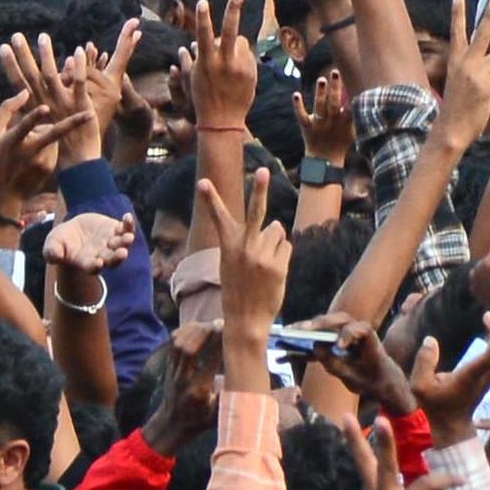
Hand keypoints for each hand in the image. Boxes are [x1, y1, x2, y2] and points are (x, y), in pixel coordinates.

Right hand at [208, 172, 292, 347]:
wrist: (246, 319)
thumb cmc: (239, 289)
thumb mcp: (233, 263)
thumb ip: (251, 241)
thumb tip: (277, 224)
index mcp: (229, 246)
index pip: (219, 218)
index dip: (211, 199)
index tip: (203, 182)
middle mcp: (245, 248)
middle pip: (256, 212)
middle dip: (259, 189)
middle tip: (263, 170)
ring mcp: (262, 256)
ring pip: (277, 231)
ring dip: (274, 243)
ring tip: (263, 265)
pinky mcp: (278, 265)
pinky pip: (286, 247)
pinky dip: (283, 256)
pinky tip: (273, 272)